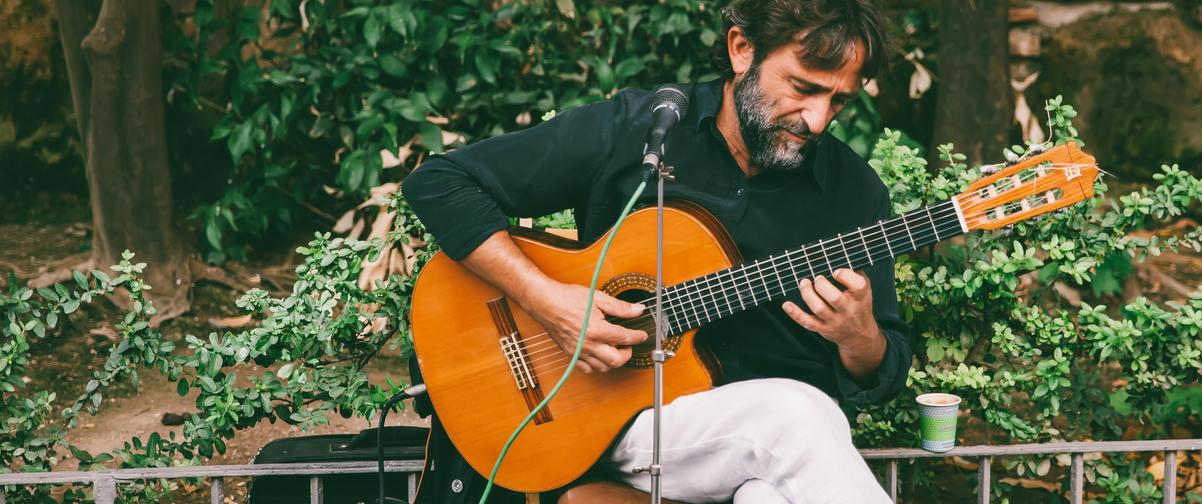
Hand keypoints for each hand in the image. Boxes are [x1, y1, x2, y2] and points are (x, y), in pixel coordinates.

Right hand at [520, 279, 647, 373]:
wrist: (545, 302)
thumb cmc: (568, 298)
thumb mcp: (598, 298)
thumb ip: (620, 307)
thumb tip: (638, 310)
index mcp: (597, 330)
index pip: (625, 338)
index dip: (638, 337)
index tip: (642, 335)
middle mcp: (589, 344)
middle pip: (616, 360)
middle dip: (627, 354)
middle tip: (628, 345)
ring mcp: (579, 352)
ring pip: (603, 368)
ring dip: (612, 360)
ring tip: (614, 347)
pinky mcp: (571, 354)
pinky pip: (588, 369)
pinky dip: (597, 364)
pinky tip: (599, 353)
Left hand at [781, 268, 879, 349]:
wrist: (859, 335)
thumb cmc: (859, 305)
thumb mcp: (865, 289)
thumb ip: (855, 273)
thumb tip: (838, 254)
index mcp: (860, 297)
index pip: (857, 285)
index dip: (844, 275)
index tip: (835, 271)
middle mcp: (848, 310)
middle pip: (834, 297)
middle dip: (822, 285)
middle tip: (817, 278)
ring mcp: (835, 321)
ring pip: (819, 309)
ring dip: (807, 294)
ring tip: (804, 283)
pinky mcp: (823, 329)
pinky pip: (807, 322)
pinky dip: (795, 313)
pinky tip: (786, 305)